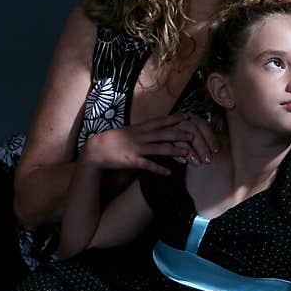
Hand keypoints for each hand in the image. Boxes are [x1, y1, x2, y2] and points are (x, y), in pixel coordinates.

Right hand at [82, 113, 219, 174]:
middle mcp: (139, 136)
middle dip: (179, 134)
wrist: (96, 149)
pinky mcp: (132, 160)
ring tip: (187, 154)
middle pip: (163, 133)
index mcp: (139, 128)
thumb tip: (156, 130)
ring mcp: (136, 148)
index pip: (160, 121)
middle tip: (193, 135)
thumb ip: (143, 131)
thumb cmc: (114, 141)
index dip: (174, 119)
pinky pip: (148, 165)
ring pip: (158, 148)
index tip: (187, 116)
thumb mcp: (129, 132)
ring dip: (174, 151)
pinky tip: (169, 173)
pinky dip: (159, 169)